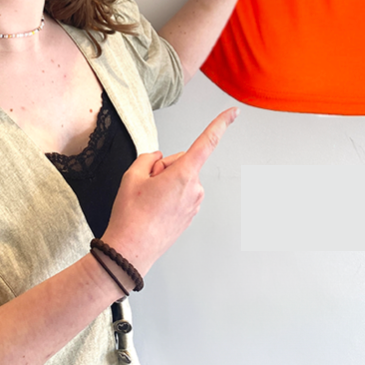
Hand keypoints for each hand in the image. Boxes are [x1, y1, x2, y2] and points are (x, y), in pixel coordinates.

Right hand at [103, 108, 238, 274]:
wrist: (131, 252)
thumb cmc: (131, 217)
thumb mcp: (131, 175)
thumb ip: (149, 158)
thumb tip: (159, 160)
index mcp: (184, 175)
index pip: (206, 142)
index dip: (220, 124)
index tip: (233, 112)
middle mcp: (195, 189)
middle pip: (180, 161)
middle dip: (163, 168)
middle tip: (145, 187)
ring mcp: (195, 203)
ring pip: (180, 178)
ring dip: (165, 183)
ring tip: (148, 202)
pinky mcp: (191, 214)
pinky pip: (180, 193)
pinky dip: (168, 196)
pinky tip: (154, 209)